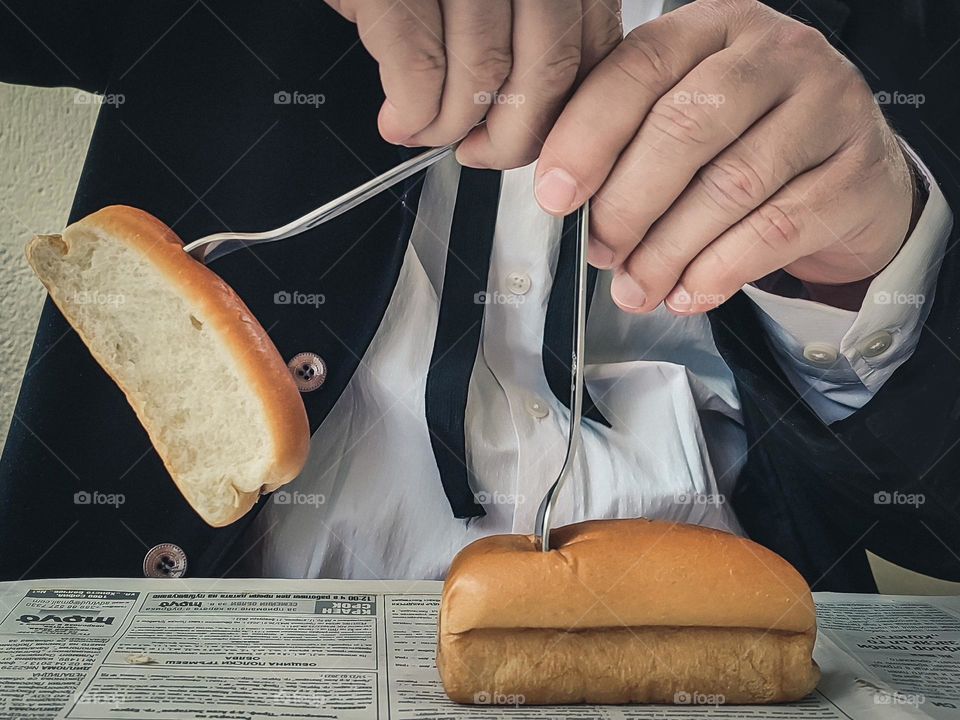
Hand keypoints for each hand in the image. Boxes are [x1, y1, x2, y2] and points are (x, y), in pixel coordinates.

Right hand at [324, 0, 621, 167]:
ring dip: (450, 125)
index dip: (562, 117)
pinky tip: (400, 117)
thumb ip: (529, 36)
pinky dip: (412, 109)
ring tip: (423, 130)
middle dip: (509, 138)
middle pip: (547, 72)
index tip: (531, 143)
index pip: (592, 53)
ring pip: (484, 76)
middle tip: (475, 152)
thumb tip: (527, 118)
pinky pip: (419, 66)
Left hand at [534, 0, 916, 313]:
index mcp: (715, 27)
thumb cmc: (749, 142)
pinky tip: (688, 292)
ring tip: (636, 286)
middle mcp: (777, 53)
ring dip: (667, 250)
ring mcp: (829, 107)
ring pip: (729, 185)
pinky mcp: (858, 172)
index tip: (555, 195)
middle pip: (683, 127)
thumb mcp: (685, 119)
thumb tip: (559, 194)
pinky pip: (777, 228)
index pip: (641, 66)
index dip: (588, 136)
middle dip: (626, 203)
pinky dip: (720, 270)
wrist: (851, 174)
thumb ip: (625, 139)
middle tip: (600, 250)